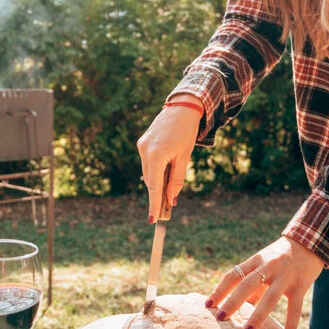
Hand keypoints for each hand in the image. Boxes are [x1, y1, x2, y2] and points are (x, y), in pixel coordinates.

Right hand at [136, 100, 201, 222]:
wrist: (182, 108)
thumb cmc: (186, 132)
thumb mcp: (184, 158)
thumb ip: (176, 179)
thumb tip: (171, 198)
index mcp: (156, 155)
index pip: (154, 186)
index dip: (154, 204)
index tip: (153, 219)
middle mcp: (144, 150)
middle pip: (150, 180)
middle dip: (157, 195)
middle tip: (164, 212)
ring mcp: (142, 146)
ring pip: (148, 172)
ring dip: (157, 183)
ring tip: (166, 195)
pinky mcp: (143, 142)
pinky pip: (148, 162)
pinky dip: (155, 171)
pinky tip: (164, 177)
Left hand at [205, 236, 324, 328]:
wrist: (309, 243)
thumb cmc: (279, 258)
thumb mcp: (262, 265)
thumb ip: (252, 286)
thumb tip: (238, 310)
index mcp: (254, 261)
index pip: (233, 275)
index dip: (219, 290)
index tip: (207, 305)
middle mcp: (268, 266)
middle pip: (247, 284)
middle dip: (233, 302)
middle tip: (221, 319)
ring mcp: (285, 276)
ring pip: (270, 298)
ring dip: (258, 316)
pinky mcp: (300, 285)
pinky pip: (295, 308)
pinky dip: (291, 326)